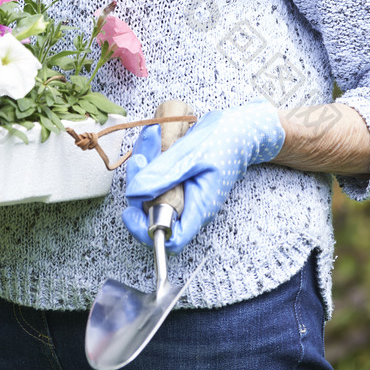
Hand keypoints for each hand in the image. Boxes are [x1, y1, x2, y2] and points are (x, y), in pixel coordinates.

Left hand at [123, 101, 284, 252]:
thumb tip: (134, 194)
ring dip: (144, 165)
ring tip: (150, 137)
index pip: (170, 239)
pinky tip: (153, 138)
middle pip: (152, 212)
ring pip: (151, 191)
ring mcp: (184, 195)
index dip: (145, 231)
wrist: (239, 129)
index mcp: (199, 208)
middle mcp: (190, 207)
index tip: (130, 210)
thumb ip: (164, 175)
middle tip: (140, 157)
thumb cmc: (224, 141)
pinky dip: (151, 159)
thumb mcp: (192, 154)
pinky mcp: (178, 182)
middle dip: (139, 184)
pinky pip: (157, 177)